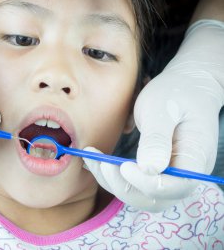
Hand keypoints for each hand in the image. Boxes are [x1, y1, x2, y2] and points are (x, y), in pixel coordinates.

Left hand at [84, 20, 223, 211]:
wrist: (186, 87)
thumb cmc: (176, 93)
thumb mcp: (163, 109)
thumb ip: (157, 139)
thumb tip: (149, 169)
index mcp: (195, 158)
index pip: (175, 186)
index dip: (146, 183)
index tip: (123, 166)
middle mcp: (185, 174)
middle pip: (155, 199)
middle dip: (123, 186)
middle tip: (101, 164)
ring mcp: (170, 176)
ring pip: (140, 195)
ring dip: (113, 182)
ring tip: (92, 160)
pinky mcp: (155, 172)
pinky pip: (134, 184)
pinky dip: (112, 177)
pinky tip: (95, 162)